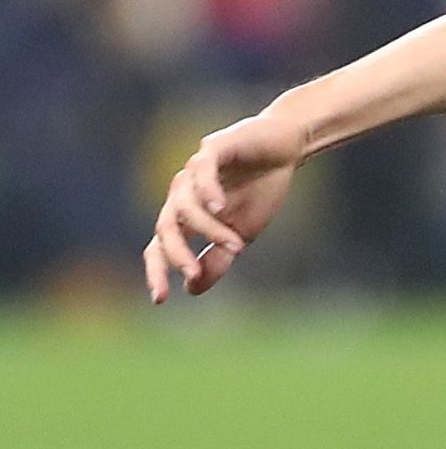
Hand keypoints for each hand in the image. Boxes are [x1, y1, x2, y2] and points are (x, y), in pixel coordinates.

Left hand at [144, 113, 307, 302]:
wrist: (285, 147)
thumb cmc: (261, 188)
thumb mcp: (243, 231)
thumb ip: (219, 259)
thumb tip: (192, 289)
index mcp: (187, 215)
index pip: (160, 246)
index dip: (158, 271)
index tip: (161, 300)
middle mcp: (183, 193)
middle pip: (165, 227)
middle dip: (176, 252)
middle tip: (193, 272)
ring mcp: (195, 170)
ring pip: (186, 205)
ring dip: (208, 228)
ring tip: (236, 243)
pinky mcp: (213, 148)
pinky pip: (202, 170)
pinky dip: (207, 190)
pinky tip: (220, 207)